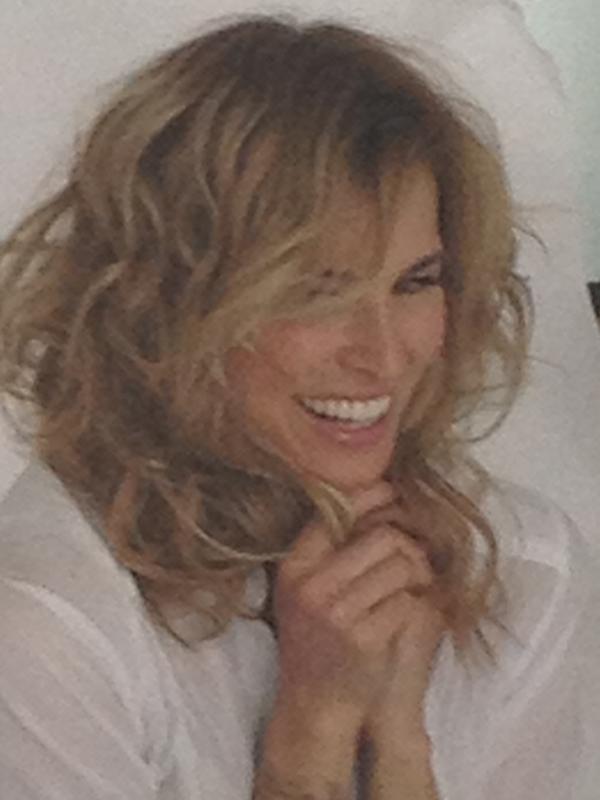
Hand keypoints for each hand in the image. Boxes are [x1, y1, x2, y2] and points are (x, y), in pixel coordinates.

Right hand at [272, 481, 434, 731]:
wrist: (315, 703)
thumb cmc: (316, 637)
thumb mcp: (306, 588)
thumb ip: (328, 549)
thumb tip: (373, 494)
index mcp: (294, 567)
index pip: (336, 513)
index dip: (371, 495)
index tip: (392, 492)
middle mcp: (311, 587)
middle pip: (382, 537)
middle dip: (406, 544)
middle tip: (415, 556)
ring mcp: (337, 614)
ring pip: (401, 566)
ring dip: (417, 574)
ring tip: (415, 584)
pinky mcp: (364, 638)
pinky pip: (407, 601)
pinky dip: (414, 605)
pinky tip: (406, 613)